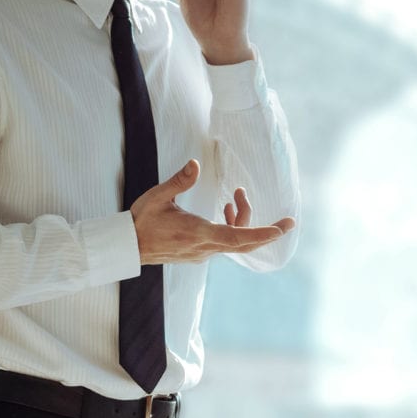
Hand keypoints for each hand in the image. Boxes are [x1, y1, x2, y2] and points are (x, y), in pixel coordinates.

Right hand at [132, 159, 294, 263]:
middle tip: (288, 221)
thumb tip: (195, 164)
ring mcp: (202, 253)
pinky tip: (226, 210)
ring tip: (235, 196)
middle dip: (267, 231)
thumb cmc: (142, 220)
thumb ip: (179, 181)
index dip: (261, 233)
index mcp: (197, 233)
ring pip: (235, 242)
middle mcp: (204, 247)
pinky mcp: (199, 253)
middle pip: (244, 243)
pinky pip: (225, 243)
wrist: (129, 246)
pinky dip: (233, 228)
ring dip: (242, 220)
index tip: (281, 230)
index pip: (236, 237)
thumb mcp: (158, 197)